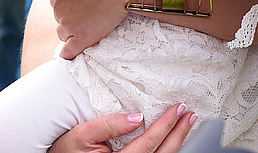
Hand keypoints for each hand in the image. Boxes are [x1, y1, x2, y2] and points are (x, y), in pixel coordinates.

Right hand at [48, 104, 194, 152]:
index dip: (166, 125)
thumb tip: (137, 117)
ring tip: (186, 125)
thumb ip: (109, 125)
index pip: (149, 143)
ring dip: (176, 143)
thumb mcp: (81, 135)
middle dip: (179, 134)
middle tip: (190, 115)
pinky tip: (173, 140)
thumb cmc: (67, 152)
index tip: (178, 109)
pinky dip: (167, 151)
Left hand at [52, 0, 137, 58]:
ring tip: (89, 24)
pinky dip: (71, 51)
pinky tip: (75, 49)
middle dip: (72, 11)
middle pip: (60, 13)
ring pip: (63, 31)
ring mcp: (70, 23)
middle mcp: (58, 6)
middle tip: (90, 6)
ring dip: (73, 29)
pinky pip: (69, 51)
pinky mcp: (83, 37)